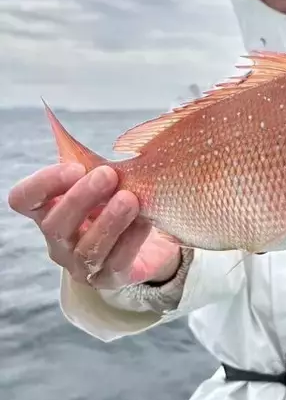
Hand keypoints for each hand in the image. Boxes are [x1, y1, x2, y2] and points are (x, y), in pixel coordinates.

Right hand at [8, 163, 181, 290]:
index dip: (43, 183)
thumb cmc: (113, 200)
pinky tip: (146, 220)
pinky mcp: (109, 278)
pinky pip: (117, 261)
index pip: (24, 199)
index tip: (75, 166)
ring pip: (87, 248)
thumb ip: (93, 159)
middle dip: (81, 198)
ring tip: (130, 199)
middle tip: (109, 175)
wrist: (140, 240)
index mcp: (48, 209)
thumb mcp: (101, 179)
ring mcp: (80, 264)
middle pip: (55, 224)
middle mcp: (57, 240)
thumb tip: (93, 121)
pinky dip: (132, 239)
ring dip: (108, 221)